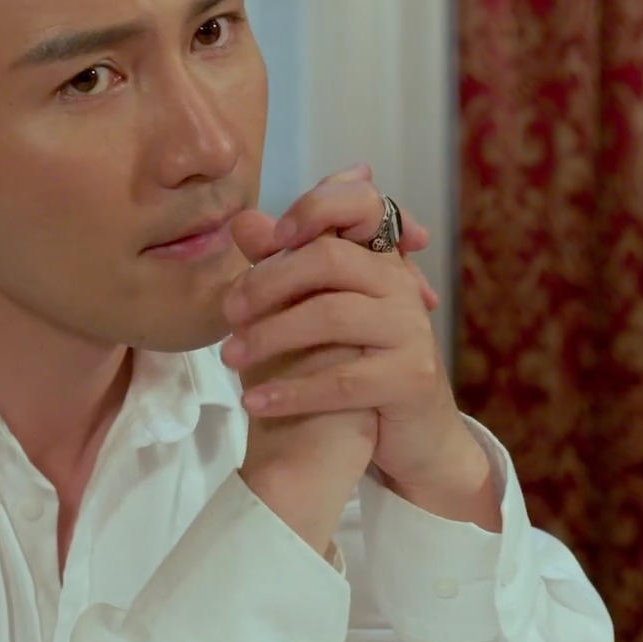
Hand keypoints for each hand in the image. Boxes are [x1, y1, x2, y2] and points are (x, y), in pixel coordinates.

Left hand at [224, 169, 498, 528]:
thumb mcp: (317, 309)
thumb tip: (243, 221)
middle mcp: (401, 285)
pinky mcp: (411, 378)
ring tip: (229, 357)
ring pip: (331, 315)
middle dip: (268, 281)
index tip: (277, 234)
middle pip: (329, 258)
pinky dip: (291, 392)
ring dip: (270, 336)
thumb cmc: (356, 365)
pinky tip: (254, 402)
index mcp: (380, 259)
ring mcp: (411, 330)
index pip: (363, 204)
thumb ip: (284, 266)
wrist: (414, 437)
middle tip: (228, 309)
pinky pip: (341, 380)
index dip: (318, 206)